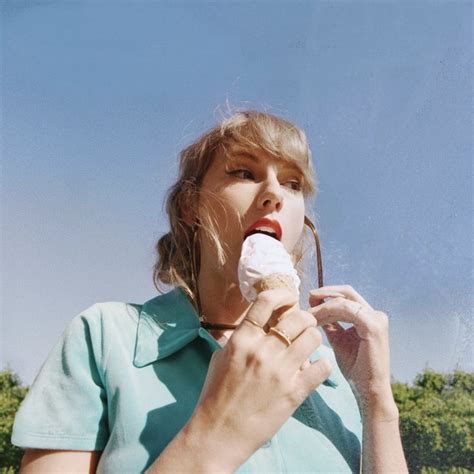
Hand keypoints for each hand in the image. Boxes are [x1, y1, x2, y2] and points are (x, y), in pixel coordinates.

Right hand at [192, 287, 331, 469]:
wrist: (218, 433)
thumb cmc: (215, 395)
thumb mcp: (219, 358)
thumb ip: (238, 339)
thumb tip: (252, 325)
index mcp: (242, 339)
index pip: (266, 301)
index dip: (282, 295)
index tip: (289, 299)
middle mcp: (263, 350)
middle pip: (298, 318)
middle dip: (305, 318)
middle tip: (304, 326)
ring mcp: (280, 371)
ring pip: (314, 337)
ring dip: (314, 339)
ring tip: (308, 346)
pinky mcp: (294, 392)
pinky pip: (322, 367)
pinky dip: (322, 365)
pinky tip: (315, 368)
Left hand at [308, 285, 393, 409]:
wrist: (368, 391)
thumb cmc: (355, 369)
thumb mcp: (339, 340)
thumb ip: (331, 323)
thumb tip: (315, 309)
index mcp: (369, 317)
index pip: (346, 296)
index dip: (327, 294)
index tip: (309, 300)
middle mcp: (376, 314)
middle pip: (347, 292)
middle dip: (325, 293)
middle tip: (307, 297)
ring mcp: (377, 319)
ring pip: (343, 301)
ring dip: (323, 306)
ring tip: (308, 314)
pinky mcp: (373, 326)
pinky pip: (346, 310)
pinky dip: (329, 312)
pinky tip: (316, 321)